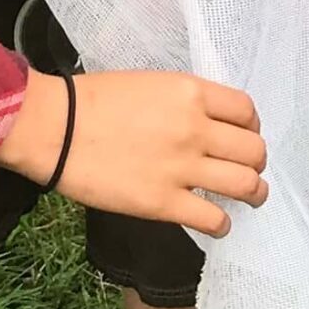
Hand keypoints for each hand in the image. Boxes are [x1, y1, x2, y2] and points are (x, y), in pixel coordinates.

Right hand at [0, 69, 267, 234]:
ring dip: (254, 194)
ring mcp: (182, 168)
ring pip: (246, 185)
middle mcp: (195, 128)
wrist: (52, 128)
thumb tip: (200, 123)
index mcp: (189, 93)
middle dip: (256, 162)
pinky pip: (214, 220)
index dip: (251, 126)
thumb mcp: (146, 84)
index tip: (242, 136)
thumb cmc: (88, 101)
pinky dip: (222, 225)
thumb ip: (180, 102)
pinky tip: (216, 223)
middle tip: (246, 169)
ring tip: (250, 199)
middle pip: (254, 150)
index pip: (246, 110)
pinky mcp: (164, 203)